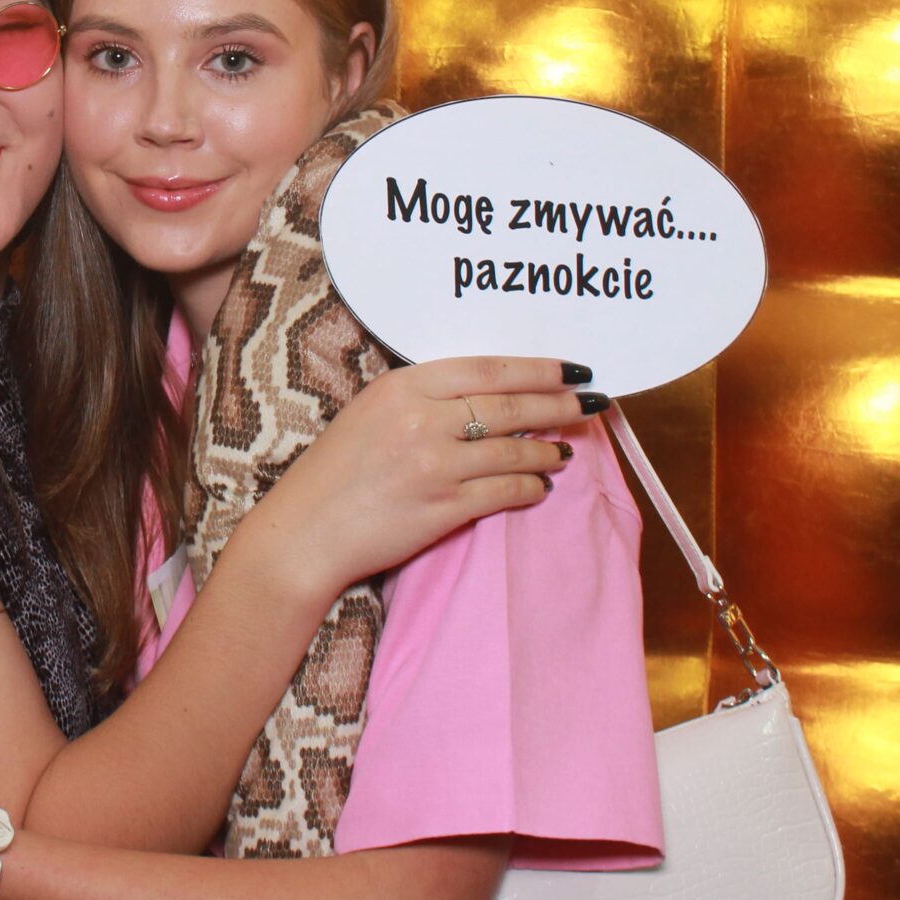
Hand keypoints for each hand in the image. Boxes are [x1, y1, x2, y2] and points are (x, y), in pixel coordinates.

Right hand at [245, 356, 599, 594]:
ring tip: (567, 448)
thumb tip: (485, 393)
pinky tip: (543, 485)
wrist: (307, 531)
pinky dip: (531, 487)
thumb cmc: (334, 470)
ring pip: (514, 451)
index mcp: (403, 387)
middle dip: (559, 404)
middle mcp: (423, 420)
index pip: (488, 369)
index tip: (571, 369)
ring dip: (549, 449)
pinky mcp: (444, 508)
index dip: (538, 369)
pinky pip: (505, 493)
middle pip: (510, 406)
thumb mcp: (371, 410)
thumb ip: (422, 396)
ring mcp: (436, 465)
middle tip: (592, 403)